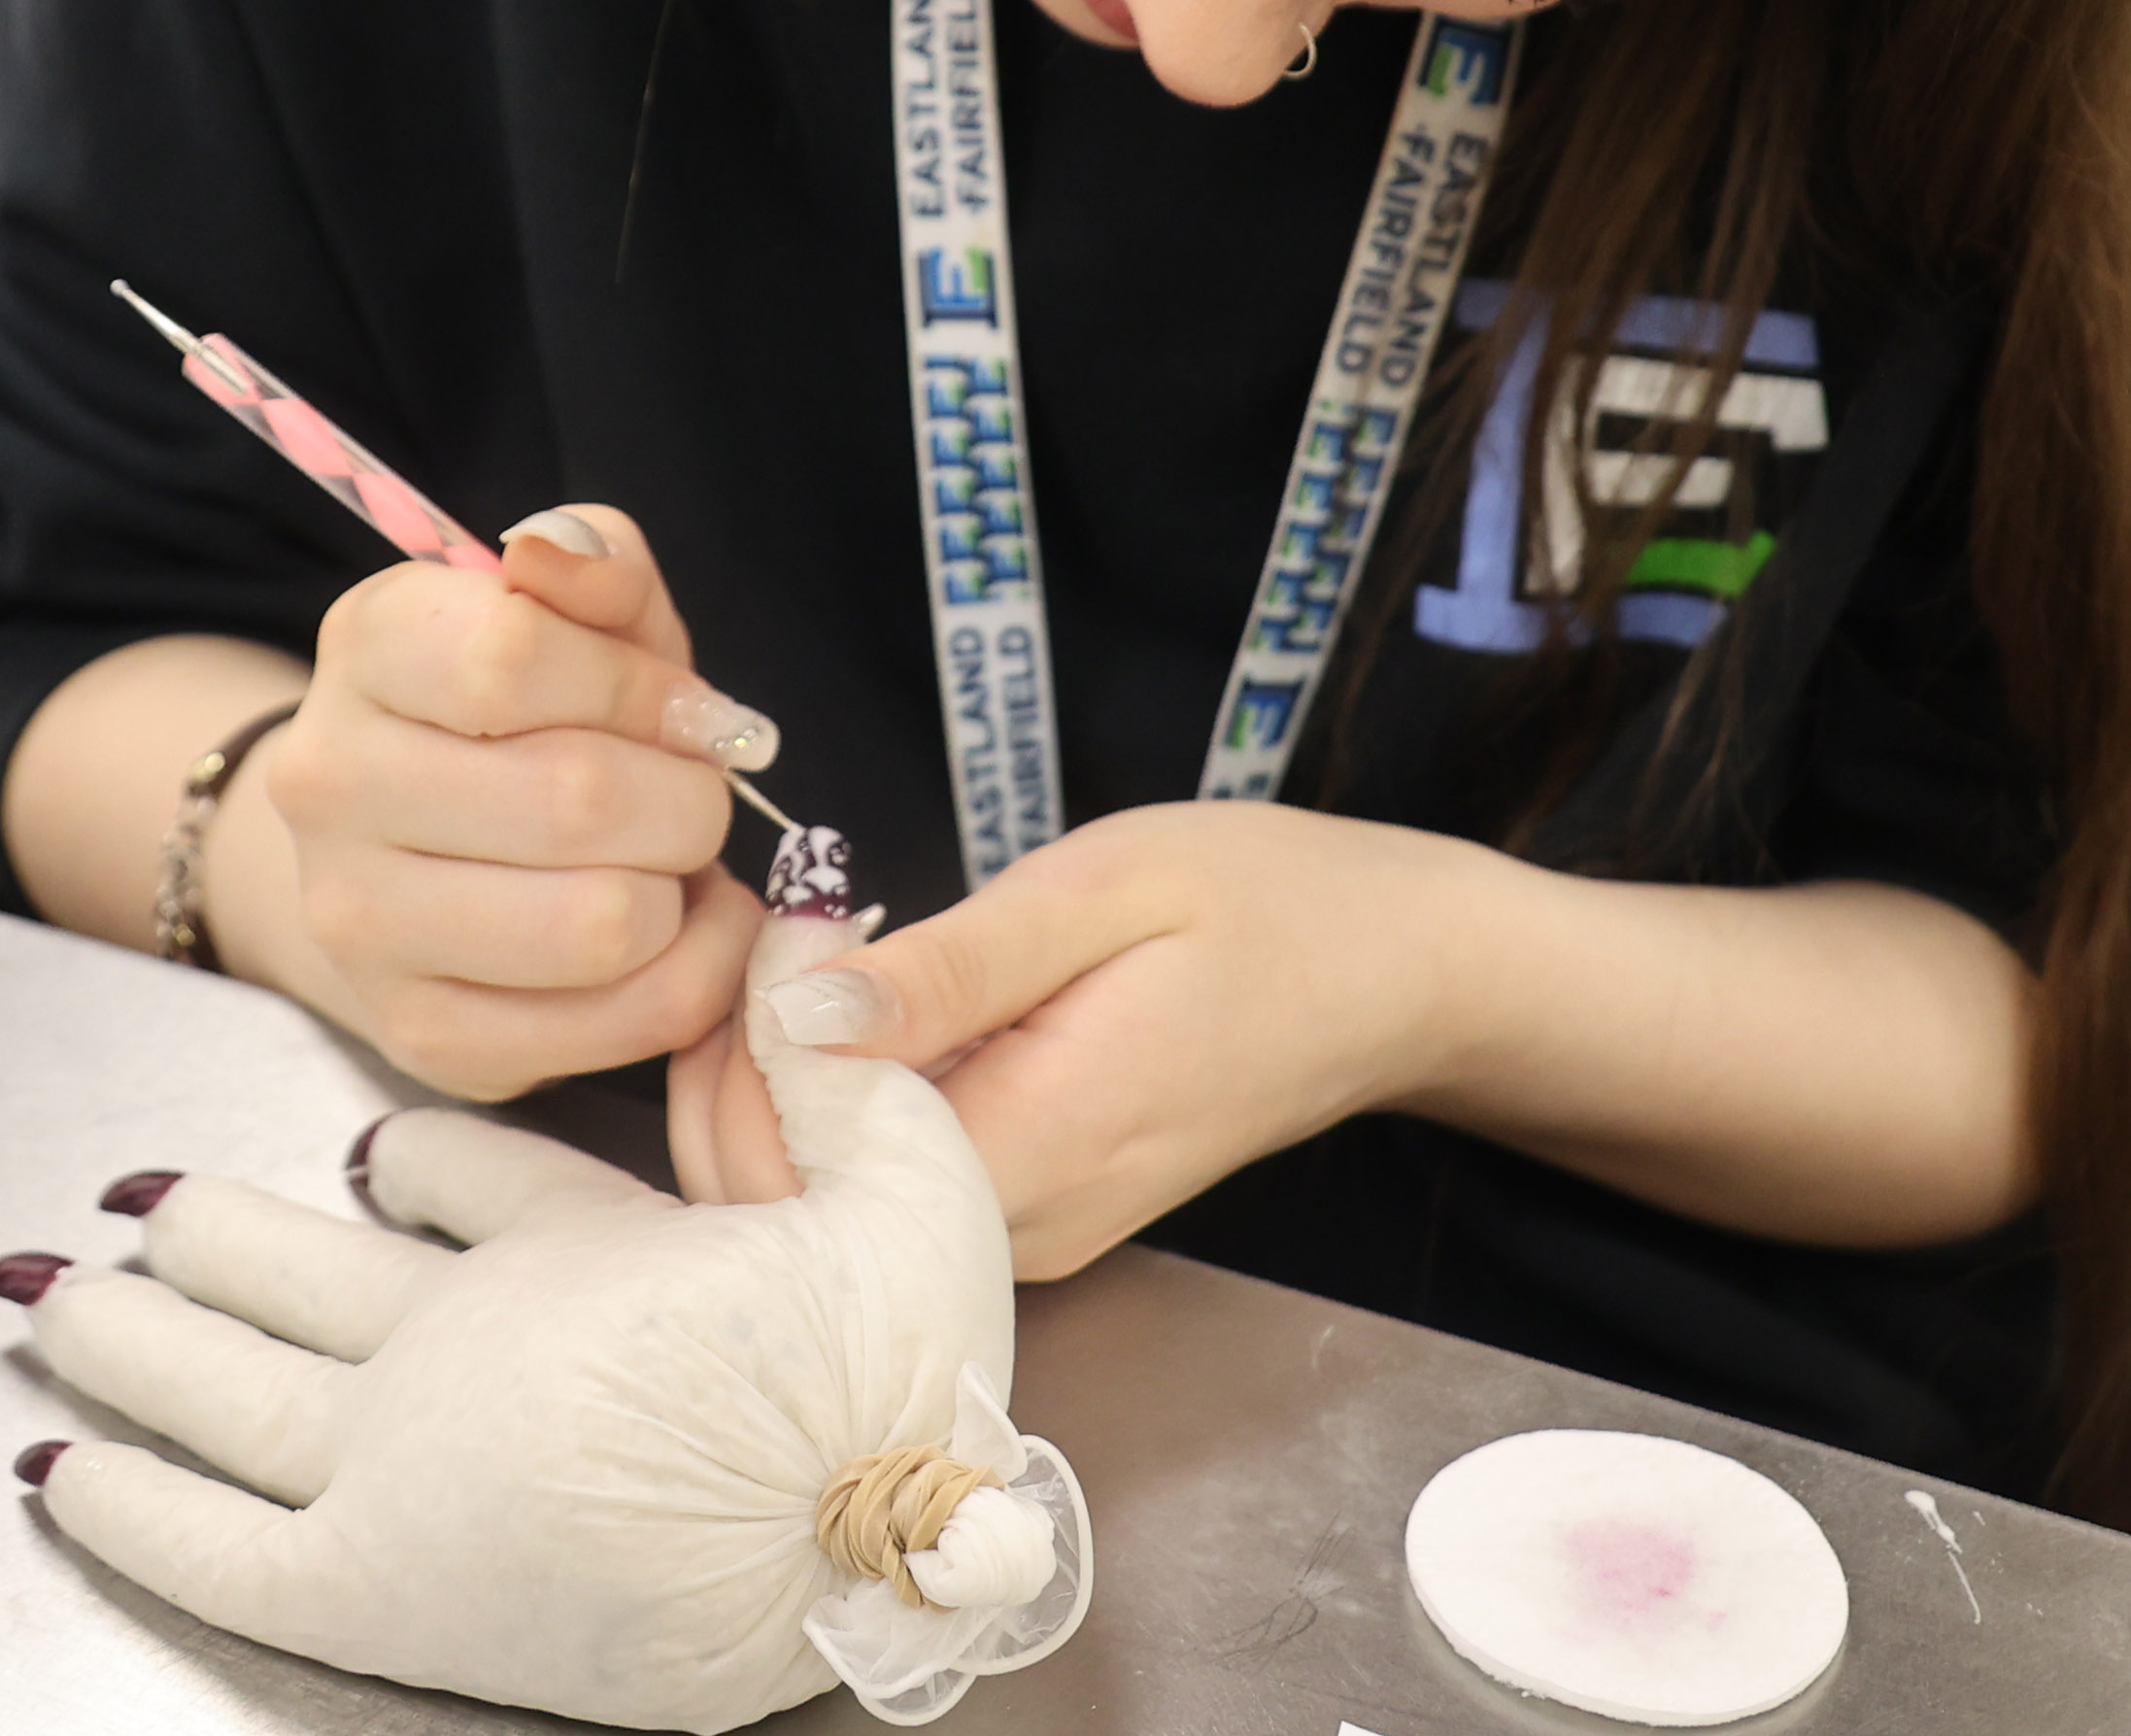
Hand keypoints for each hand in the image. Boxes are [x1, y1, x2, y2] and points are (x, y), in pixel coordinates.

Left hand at [0, 885, 1090, 1727]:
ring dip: (133, 1334)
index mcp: (583, 1250)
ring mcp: (412, 1461)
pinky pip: (213, 1540)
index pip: (457, 1180)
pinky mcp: (379, 1586)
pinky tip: (56, 1469)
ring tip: (49, 1294)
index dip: (407, 1164)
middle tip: (120, 1207)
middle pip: (296, 1279)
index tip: (366, 1157)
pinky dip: (126, 1502)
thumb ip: (839, 1059)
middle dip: (200, 1239)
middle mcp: (472, 1345)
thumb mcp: (909, 1175)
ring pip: (231, 1385)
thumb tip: (799, 932)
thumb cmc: (899, 1378)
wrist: (875, 1544)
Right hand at [226, 509, 775, 1098]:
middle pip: (577, 801)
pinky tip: (671, 930)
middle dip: (685, 795)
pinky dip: (686, 978)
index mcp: (369, 645)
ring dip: (683, 890)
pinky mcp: (421, 1035)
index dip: (638, 686)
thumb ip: (595, 560)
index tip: (675, 705)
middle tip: (688, 791)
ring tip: (668, 861)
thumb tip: (559, 553)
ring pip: (602, 925)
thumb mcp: (580, 606)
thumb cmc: (533, 704)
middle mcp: (331, 785)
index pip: (516, 656)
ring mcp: (360, 924)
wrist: (420, 838)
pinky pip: (612, 1027)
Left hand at [722, 802, 1466, 1276]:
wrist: (1392, 973)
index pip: (812, 1174)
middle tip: (772, 936)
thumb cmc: (1259, 903)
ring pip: (837, 1213)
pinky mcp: (1036, 1216)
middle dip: (738, 1084)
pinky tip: (863, 1013)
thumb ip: (945, 969)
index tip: (774, 932)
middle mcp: (1026, 1232)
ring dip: (781, 1096)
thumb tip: (794, 1019)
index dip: (745, 1064)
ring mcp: (1033, 1239)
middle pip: (805, 1217)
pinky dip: (843, 1111)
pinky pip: (892, 1193)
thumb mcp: (1099, 891)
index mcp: (1041, 1149)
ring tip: (810, 957)